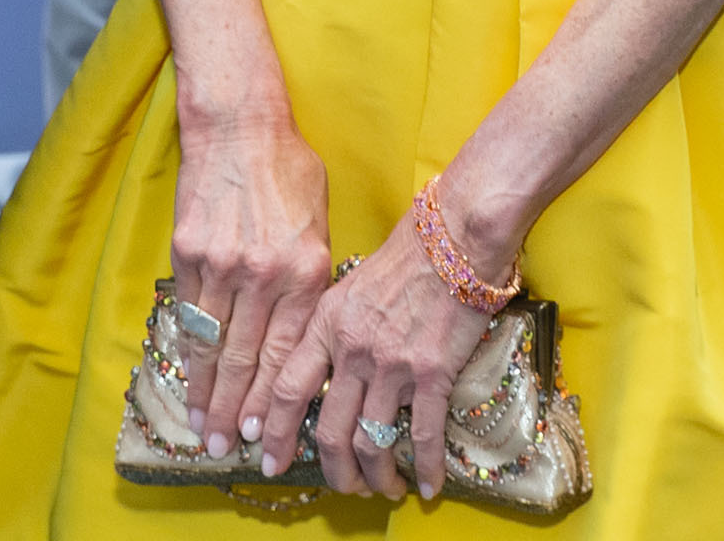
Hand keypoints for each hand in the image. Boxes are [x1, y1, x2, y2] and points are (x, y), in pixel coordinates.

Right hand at [166, 108, 329, 467]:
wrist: (239, 125)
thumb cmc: (288, 171)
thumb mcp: (320, 223)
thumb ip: (313, 278)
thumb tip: (308, 331)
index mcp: (304, 271)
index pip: (290, 353)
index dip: (276, 401)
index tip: (268, 436)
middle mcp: (263, 275)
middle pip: (247, 361)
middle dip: (238, 413)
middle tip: (230, 450)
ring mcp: (222, 265)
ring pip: (213, 346)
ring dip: (207, 394)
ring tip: (203, 431)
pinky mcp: (188, 252)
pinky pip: (188, 314)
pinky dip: (188, 351)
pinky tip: (188, 377)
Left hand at [258, 189, 514, 500]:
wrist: (456, 235)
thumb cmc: (407, 254)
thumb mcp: (350, 285)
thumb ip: (333, 327)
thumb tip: (326, 367)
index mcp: (325, 324)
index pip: (285, 389)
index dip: (273, 431)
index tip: (267, 459)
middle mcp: (351, 350)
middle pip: (328, 430)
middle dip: (333, 470)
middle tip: (342, 486)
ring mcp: (391, 365)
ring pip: (370, 442)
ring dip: (376, 476)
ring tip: (384, 488)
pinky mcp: (432, 374)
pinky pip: (423, 435)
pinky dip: (424, 467)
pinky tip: (427, 486)